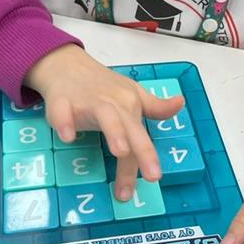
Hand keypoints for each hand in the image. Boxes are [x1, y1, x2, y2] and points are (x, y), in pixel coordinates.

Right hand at [24, 44, 184, 199]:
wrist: (68, 65)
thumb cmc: (103, 86)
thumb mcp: (132, 93)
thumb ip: (155, 106)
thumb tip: (181, 103)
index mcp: (129, 104)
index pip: (141, 133)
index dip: (148, 156)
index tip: (155, 178)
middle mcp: (112, 103)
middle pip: (129, 126)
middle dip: (141, 149)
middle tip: (152, 176)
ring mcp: (88, 101)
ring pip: (104, 115)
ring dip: (114, 131)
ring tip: (121, 151)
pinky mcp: (62, 100)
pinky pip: (63, 111)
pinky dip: (65, 122)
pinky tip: (68, 136)